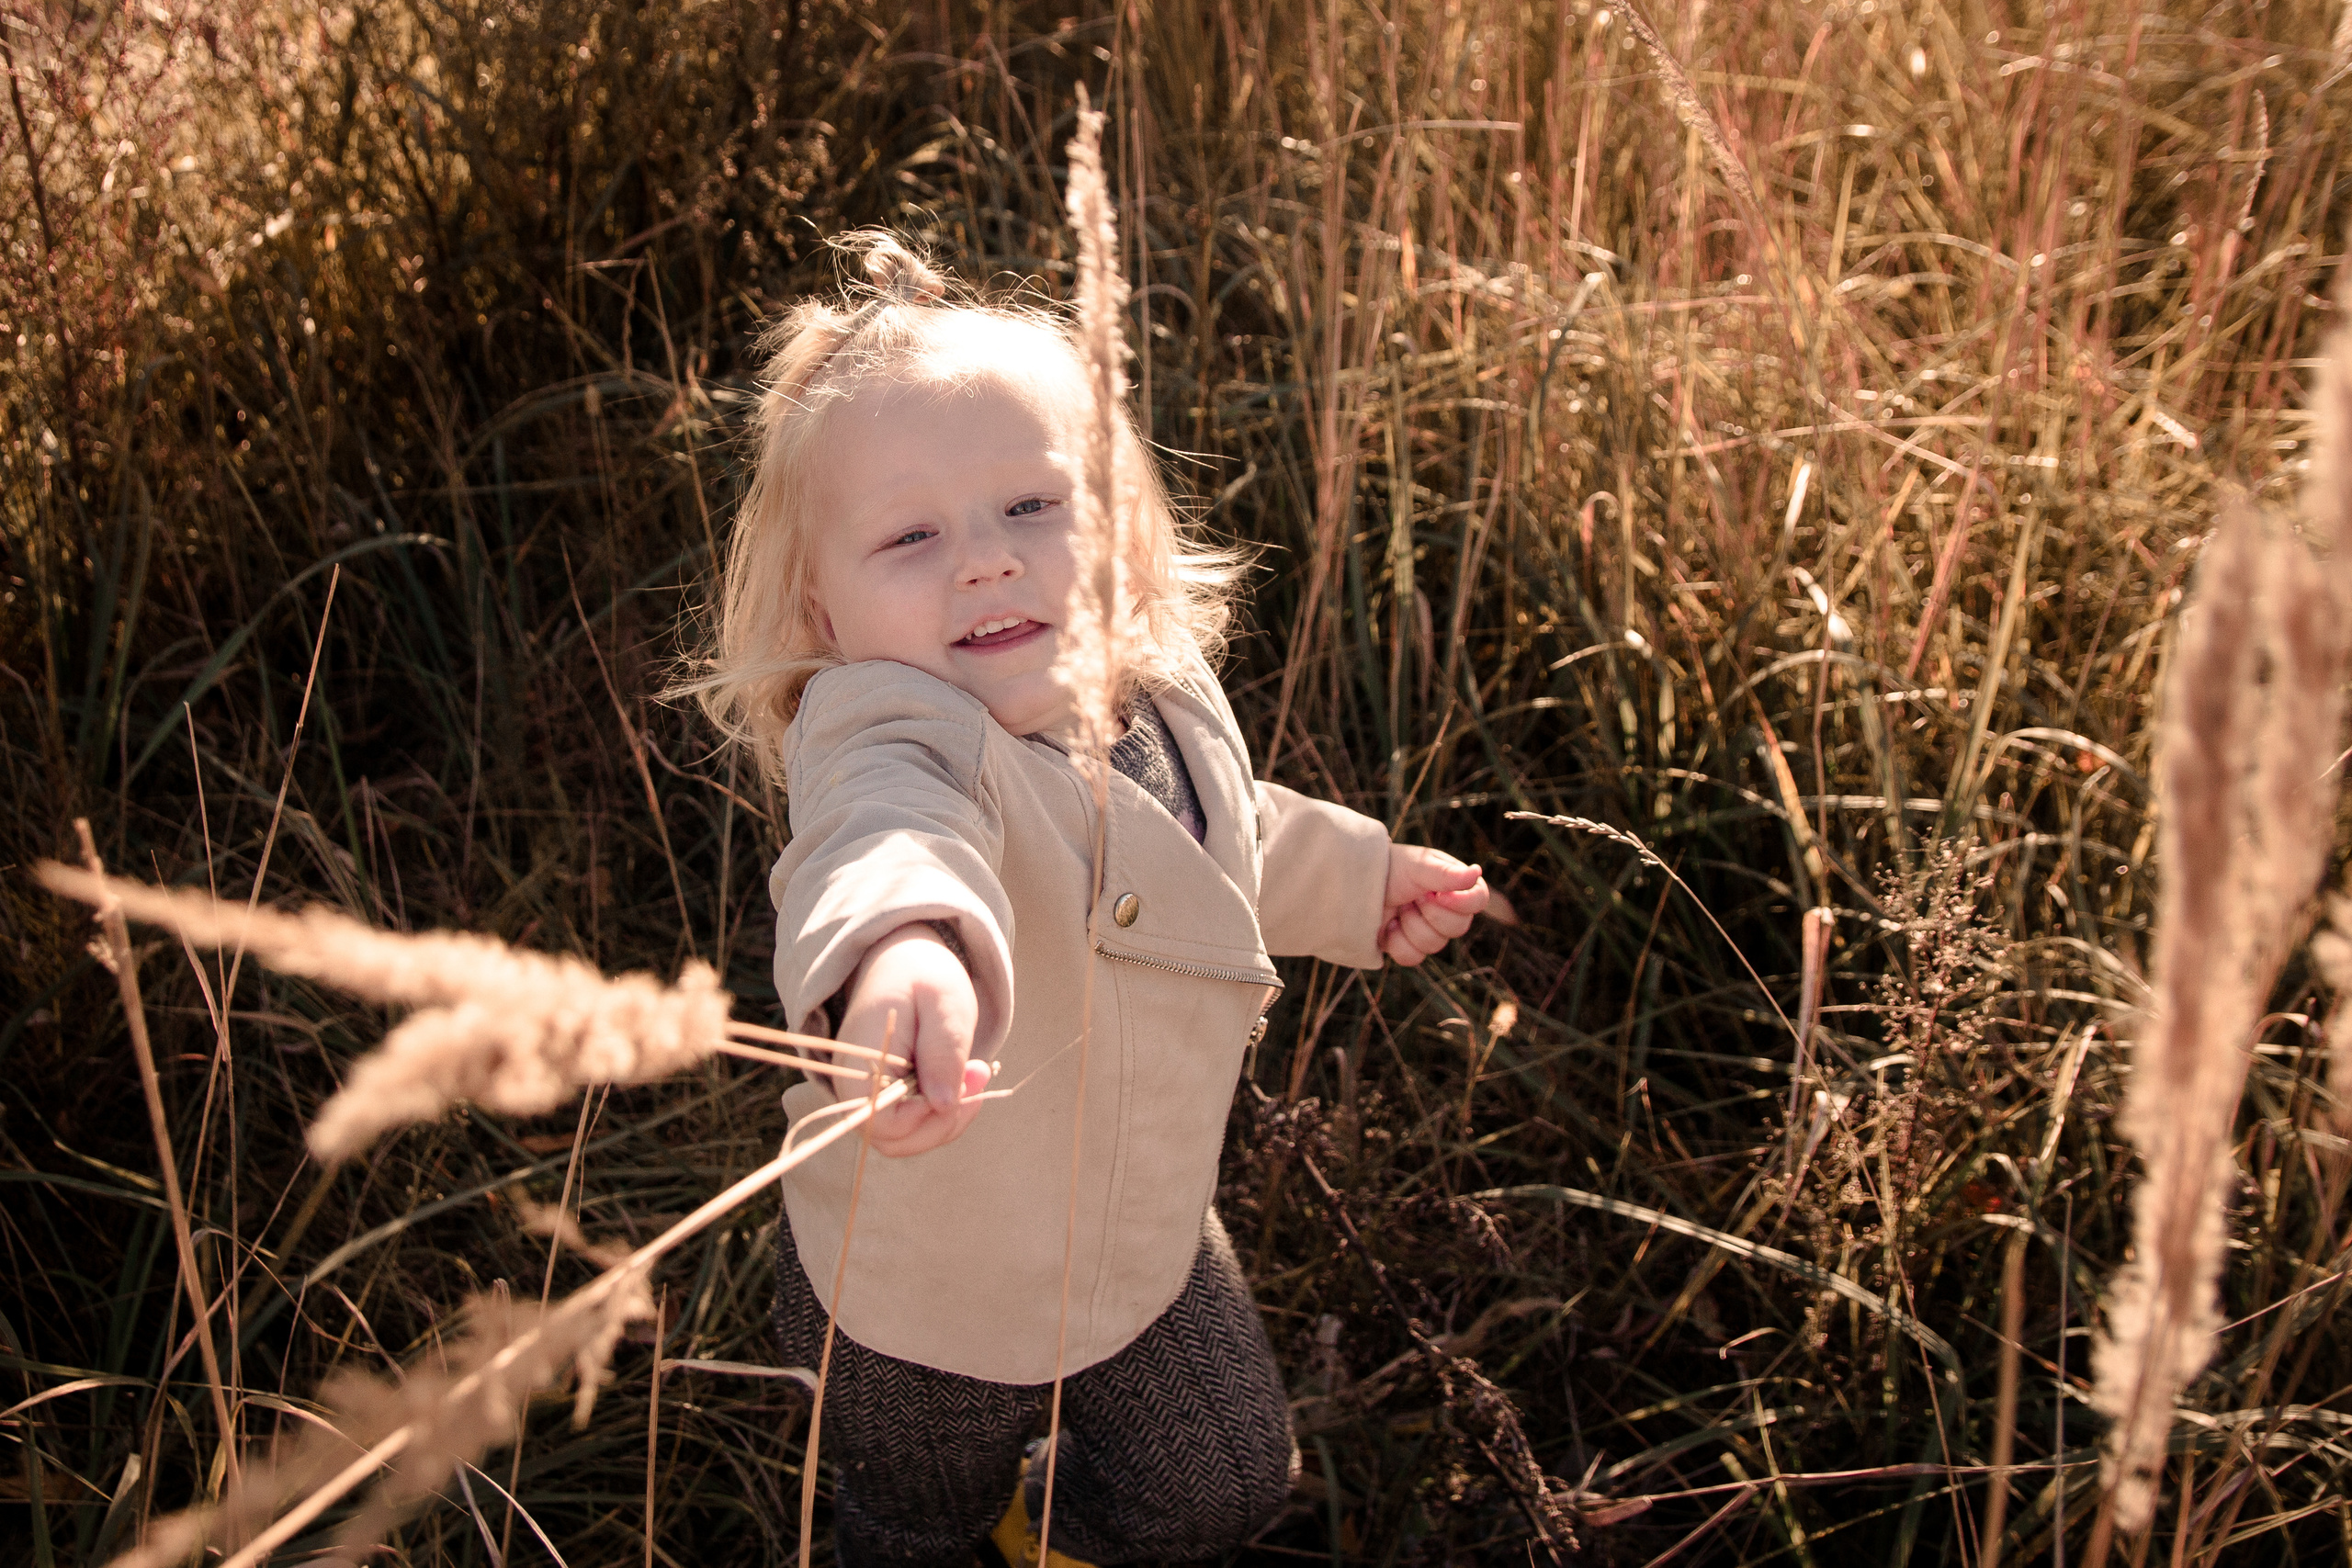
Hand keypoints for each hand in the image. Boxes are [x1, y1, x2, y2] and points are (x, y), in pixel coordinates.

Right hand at [832, 924, 992, 1156]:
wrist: (902, 959)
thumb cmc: (923, 975)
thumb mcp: (944, 1000)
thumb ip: (944, 1050)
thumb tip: (944, 1105)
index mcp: (859, 1061)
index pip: (882, 1122)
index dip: (924, 1116)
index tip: (960, 1083)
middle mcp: (853, 1087)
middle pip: (894, 1140)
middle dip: (945, 1121)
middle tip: (979, 1075)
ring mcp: (866, 1095)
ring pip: (906, 1139)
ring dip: (949, 1119)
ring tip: (976, 1075)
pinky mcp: (884, 1098)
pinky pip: (912, 1125)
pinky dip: (944, 1113)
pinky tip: (964, 1083)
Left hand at [1378, 845, 1491, 966]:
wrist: (1355, 883)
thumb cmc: (1391, 868)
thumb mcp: (1418, 865)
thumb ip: (1446, 873)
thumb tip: (1476, 873)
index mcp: (1455, 887)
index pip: (1478, 900)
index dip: (1462, 903)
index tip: (1439, 895)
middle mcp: (1446, 910)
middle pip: (1458, 928)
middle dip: (1431, 913)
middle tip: (1412, 897)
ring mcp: (1427, 931)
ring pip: (1434, 945)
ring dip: (1411, 925)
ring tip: (1398, 907)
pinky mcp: (1406, 947)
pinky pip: (1413, 958)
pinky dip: (1397, 942)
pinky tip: (1388, 926)